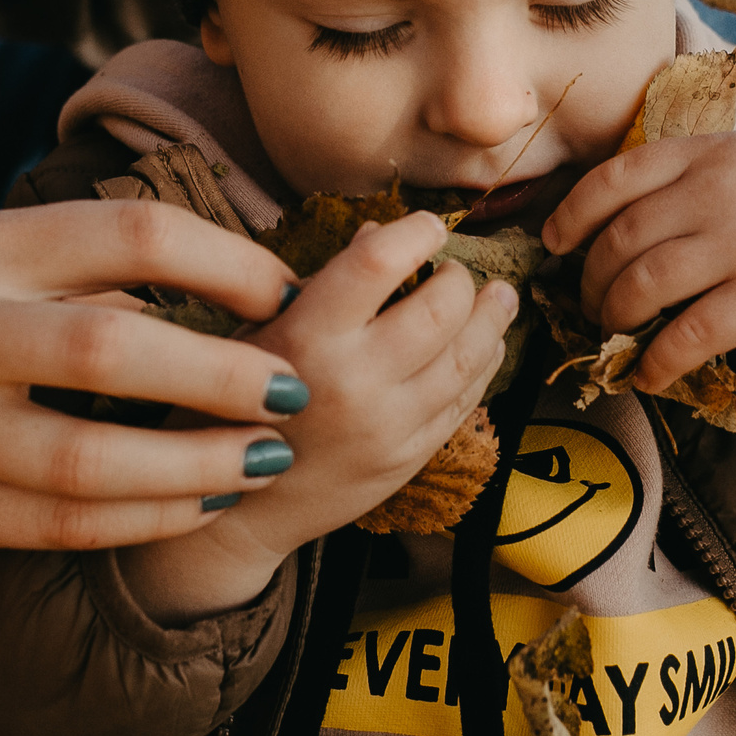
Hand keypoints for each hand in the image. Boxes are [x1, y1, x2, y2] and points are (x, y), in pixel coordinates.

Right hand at [0, 201, 308, 594]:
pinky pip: (58, 524)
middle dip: (225, 373)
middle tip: (296, 385)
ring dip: (198, 464)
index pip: (127, 233)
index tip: (283, 288)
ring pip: (91, 460)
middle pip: (114, 349)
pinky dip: (143, 517)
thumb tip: (220, 278)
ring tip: (264, 459)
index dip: (225, 261)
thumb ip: (74, 265)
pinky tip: (197, 502)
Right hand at [119, 211, 518, 622]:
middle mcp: (353, 382)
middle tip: (457, 269)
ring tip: (499, 296)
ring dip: (491, 320)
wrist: (238, 511)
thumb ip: (324, 285)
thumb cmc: (236, 404)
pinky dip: (482, 368)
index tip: (428, 224)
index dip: (414, 233)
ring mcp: (388, 427)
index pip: (378, 265)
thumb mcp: (261, 331)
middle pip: (440, 311)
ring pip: (466, 359)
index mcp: (306, 337)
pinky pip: (463, 404)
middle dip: (459, 280)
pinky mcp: (408, 459)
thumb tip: (382, 232)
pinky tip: (486, 346)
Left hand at [541, 133, 735, 393]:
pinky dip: (657, 362)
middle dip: (589, 279)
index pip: (611, 177)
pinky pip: (688, 336)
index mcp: (708, 152)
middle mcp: (715, 193)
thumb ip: (694, 175)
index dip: (570, 215)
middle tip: (589, 303)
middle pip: (617, 239)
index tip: (554, 243)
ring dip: (612, 318)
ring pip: (640, 285)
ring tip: (613, 333)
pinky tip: (650, 374)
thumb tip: (625, 216)